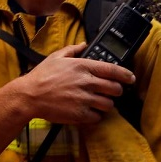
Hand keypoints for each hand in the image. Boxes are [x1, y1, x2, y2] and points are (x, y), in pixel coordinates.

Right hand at [15, 43, 135, 124]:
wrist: (29, 96)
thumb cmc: (42, 76)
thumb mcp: (56, 57)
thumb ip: (73, 50)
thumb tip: (84, 44)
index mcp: (83, 66)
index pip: (112, 70)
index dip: (126, 75)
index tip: (130, 78)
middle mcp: (86, 82)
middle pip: (115, 89)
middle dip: (116, 91)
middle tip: (111, 92)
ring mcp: (84, 99)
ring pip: (109, 104)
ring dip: (106, 104)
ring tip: (99, 102)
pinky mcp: (80, 114)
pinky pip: (98, 117)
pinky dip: (96, 115)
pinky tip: (89, 111)